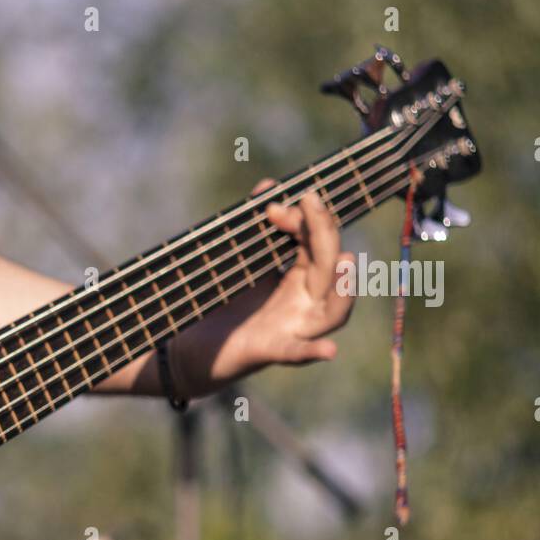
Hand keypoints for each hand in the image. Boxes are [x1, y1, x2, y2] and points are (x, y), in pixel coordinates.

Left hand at [167, 180, 354, 398]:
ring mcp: (293, 329)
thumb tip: (268, 185)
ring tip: (344, 262)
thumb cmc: (224, 304)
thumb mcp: (242, 260)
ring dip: (342, 289)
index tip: (272, 206)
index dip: (305, 220)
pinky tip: (329, 351)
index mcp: (302, 278)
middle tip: (310, 201)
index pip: (318, 243)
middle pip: (329, 269)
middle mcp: (306, 303)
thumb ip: (255, 225)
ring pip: (333, 313)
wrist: (194, 347)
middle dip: (324, 234)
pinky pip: (296, 353)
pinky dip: (312, 352)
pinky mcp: (270, 351)